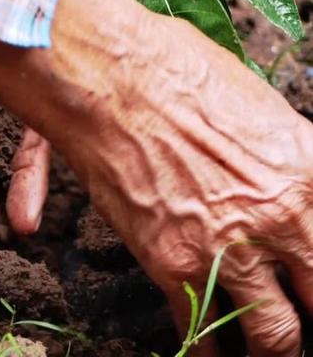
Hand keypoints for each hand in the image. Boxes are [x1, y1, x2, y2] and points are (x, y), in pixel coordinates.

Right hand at [61, 15, 312, 355]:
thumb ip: (290, 159)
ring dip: (273, 350)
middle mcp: (283, 219)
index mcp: (312, 172)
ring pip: (275, 334)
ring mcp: (227, 248)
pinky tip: (212, 354)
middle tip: (306, 330)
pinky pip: (201, 331)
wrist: (111, 81)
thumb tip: (291, 181)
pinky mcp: (172, 265)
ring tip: (267, 353)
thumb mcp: (261, 107)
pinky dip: (209, 350)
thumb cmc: (179, 73)